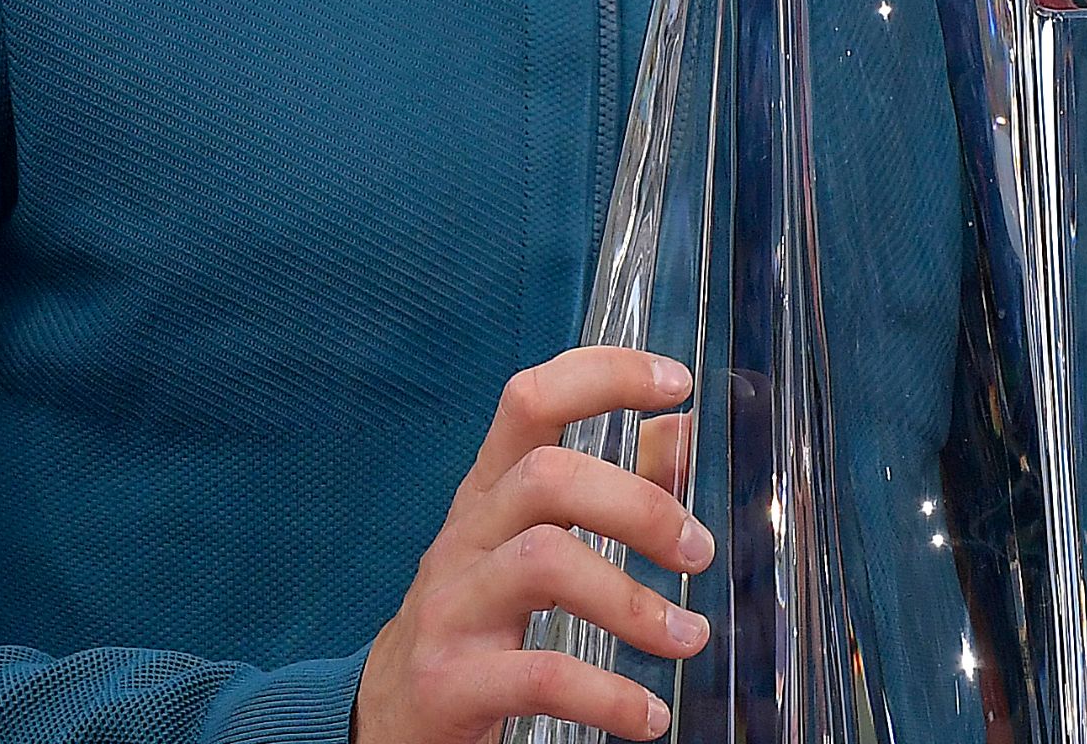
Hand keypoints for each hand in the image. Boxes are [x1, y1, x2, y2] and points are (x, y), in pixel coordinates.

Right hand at [356, 347, 712, 743]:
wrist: (387, 722)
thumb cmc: (476, 622)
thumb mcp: (529, 546)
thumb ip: (607, 491)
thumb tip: (678, 431)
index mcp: (487, 496)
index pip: (531, 400)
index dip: (603, 376)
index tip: (676, 381)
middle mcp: (464, 538)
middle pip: (547, 478)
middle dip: (640, 506)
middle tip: (699, 551)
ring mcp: (449, 607)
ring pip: (543, 562)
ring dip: (633, 602)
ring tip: (688, 636)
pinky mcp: (449, 681)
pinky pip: (540, 674)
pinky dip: (609, 696)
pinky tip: (648, 715)